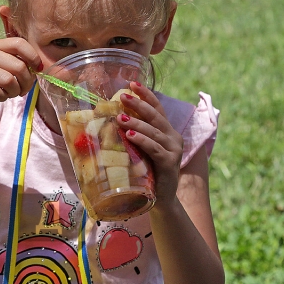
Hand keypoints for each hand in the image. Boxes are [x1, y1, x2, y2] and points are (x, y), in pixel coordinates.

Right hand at [0, 38, 41, 101]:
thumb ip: (13, 59)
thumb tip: (38, 68)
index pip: (20, 44)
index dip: (34, 57)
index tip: (37, 68)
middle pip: (19, 67)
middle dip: (27, 82)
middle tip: (24, 89)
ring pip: (9, 81)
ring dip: (15, 91)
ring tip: (12, 93)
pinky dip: (3, 97)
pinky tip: (0, 96)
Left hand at [115, 82, 183, 206]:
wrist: (161, 200)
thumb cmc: (147, 173)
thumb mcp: (141, 151)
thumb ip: (133, 137)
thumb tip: (110, 121)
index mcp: (167, 132)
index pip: (157, 109)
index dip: (146, 95)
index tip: (133, 83)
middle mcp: (173, 138)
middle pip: (155, 116)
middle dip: (139, 104)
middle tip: (123, 96)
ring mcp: (173, 150)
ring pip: (154, 131)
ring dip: (136, 123)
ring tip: (120, 117)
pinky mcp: (169, 163)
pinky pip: (155, 148)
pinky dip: (142, 141)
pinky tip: (130, 136)